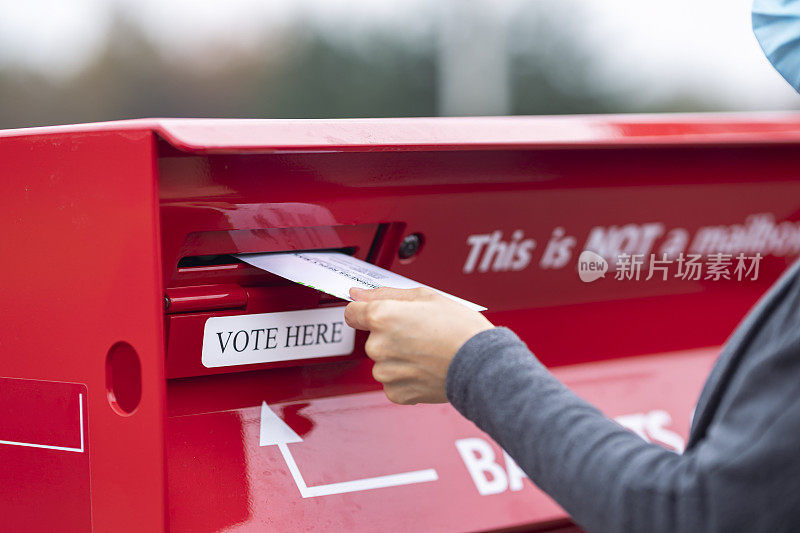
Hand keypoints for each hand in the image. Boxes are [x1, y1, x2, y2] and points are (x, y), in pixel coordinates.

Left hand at [344, 287, 493, 404]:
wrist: (481, 365)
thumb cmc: (460, 329)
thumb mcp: (426, 297)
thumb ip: (386, 295)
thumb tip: (357, 294)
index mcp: (382, 316)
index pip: (352, 313)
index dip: (366, 312)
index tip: (379, 316)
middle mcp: (378, 345)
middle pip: (372, 338)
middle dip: (391, 336)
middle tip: (420, 334)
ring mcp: (385, 372)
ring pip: (382, 362)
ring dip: (398, 358)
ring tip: (427, 352)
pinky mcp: (395, 392)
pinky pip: (392, 382)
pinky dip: (406, 377)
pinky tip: (426, 369)